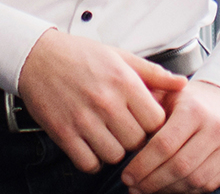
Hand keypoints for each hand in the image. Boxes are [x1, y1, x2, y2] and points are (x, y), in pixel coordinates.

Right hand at [17, 30, 187, 172]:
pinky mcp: (63, 133)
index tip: (145, 122)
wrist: (37, 57)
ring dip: (114, 150)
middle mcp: (105, 102)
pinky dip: (93, 160)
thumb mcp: (120, 57)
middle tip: (126, 130)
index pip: (156, 121)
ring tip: (108, 136)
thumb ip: (153, 73)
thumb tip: (182, 84)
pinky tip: (92, 146)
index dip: (154, 125)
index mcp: (123, 82)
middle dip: (135, 139)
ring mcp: (83, 119)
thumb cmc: (80, 56)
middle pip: (137, 142)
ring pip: (115, 156)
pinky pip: (88, 163)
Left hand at [122, 81, 219, 193]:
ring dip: (166, 190)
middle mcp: (216, 127)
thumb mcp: (169, 96)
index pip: (163, 145)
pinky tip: (169, 187)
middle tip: (133, 187)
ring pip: (193, 179)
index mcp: (194, 110)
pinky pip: (207, 185)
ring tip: (147, 189)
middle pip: (178, 166)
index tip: (125, 176)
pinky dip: (185, 190)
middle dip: (151, 182)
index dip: (142, 165)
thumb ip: (146, 107)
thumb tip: (119, 126)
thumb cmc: (190, 103)